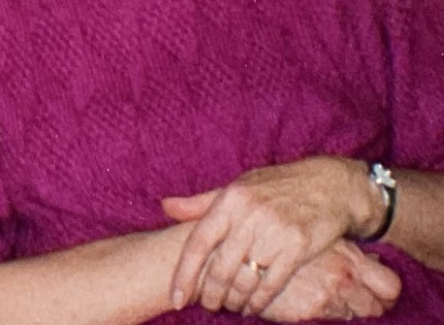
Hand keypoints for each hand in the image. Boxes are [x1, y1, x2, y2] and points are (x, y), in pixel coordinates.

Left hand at [164, 156, 383, 315]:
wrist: (328, 185)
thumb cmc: (276, 187)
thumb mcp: (237, 187)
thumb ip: (201, 203)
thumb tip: (165, 207)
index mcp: (229, 201)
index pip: (197, 243)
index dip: (184, 274)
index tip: (176, 297)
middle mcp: (248, 217)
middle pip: (220, 267)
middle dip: (211, 294)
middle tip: (208, 306)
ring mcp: (274, 232)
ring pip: (245, 279)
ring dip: (234, 300)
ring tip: (230, 307)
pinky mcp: (298, 247)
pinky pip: (272, 283)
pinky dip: (259, 300)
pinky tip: (253, 307)